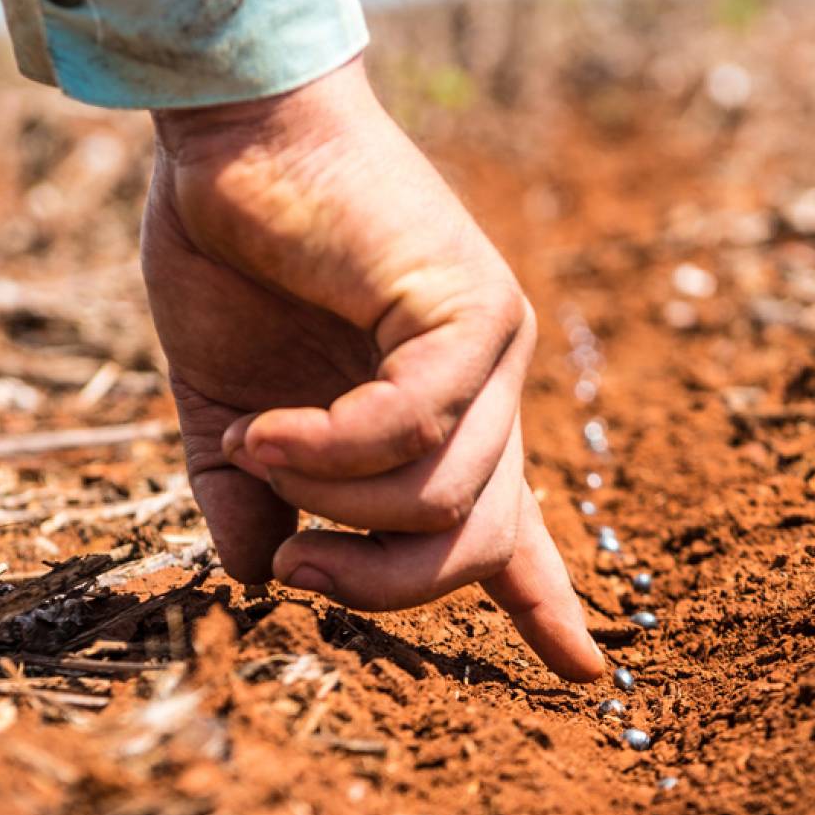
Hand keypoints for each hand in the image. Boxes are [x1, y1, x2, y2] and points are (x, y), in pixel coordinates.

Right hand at [140, 57, 603, 681]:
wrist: (234, 140)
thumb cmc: (234, 260)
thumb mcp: (229, 410)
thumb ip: (253, 499)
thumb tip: (261, 578)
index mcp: (439, 424)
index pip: (511, 531)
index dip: (545, 608)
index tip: (585, 673)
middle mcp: (484, 395)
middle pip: (474, 544)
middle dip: (381, 588)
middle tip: (299, 572)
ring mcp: (492, 351)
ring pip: (445, 496)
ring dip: (335, 501)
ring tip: (257, 449)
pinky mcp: (476, 306)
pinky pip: (416, 423)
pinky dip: (329, 446)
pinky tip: (264, 426)